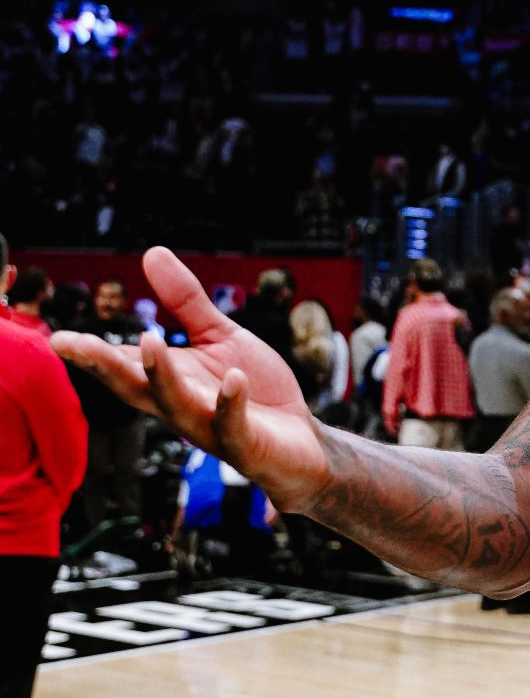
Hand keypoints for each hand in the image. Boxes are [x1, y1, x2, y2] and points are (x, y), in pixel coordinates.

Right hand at [52, 248, 326, 510]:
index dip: (92, 354)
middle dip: (106, 366)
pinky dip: (231, 402)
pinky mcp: (245, 445)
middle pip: (137, 387)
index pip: (125, 366)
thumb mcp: (221, 338)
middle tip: (76, 345)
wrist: (302, 441)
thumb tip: (151, 252)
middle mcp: (182, 407)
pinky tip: (233, 378)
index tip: (58, 340)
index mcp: (171, 380)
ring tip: (150, 340)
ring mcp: (211, 428)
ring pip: (177, 405)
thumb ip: (186, 302)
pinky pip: (233, 425)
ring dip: (161, 375)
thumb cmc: (257, 391)